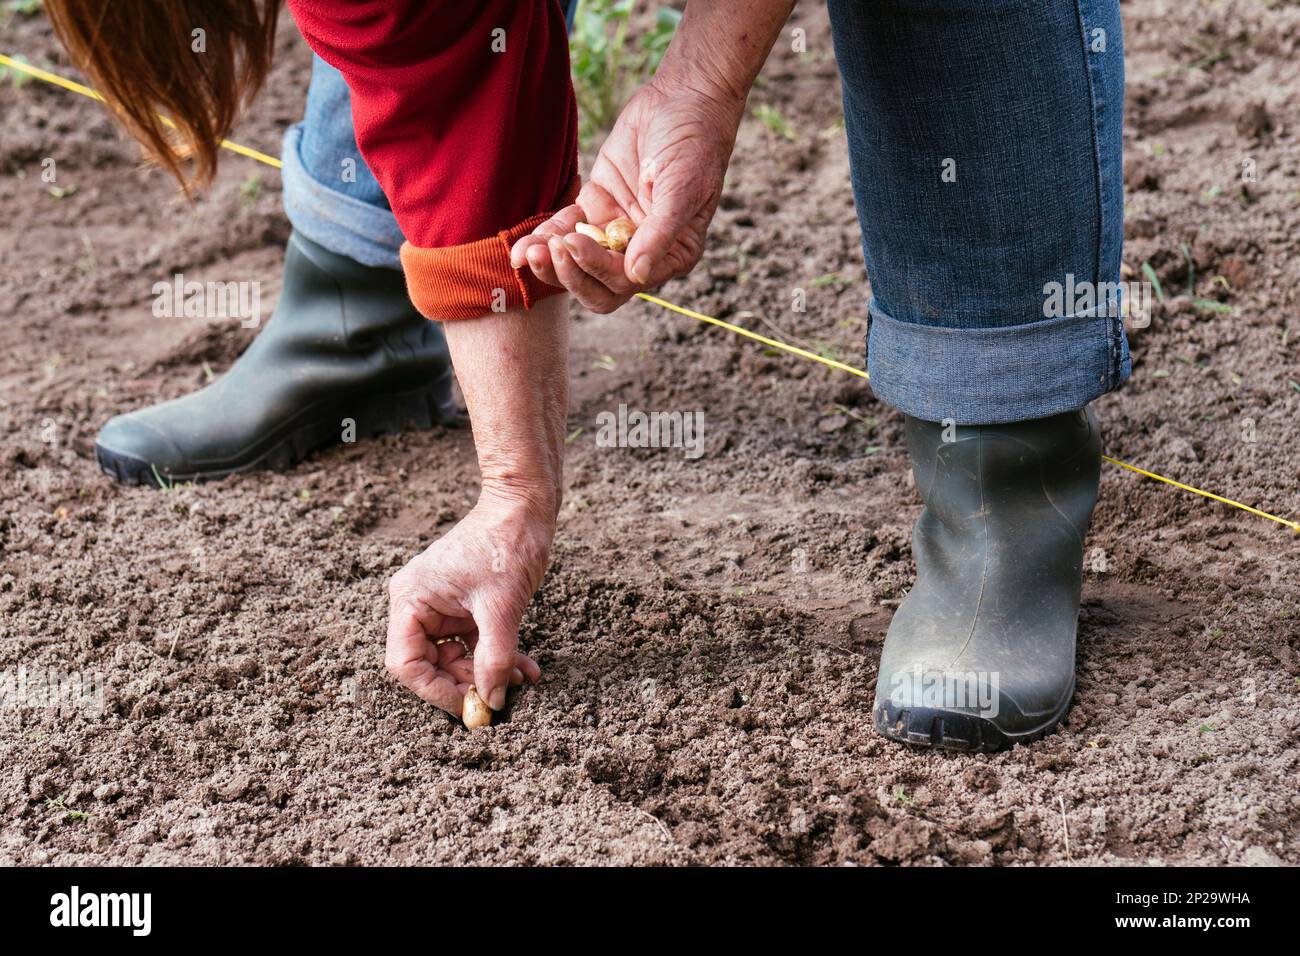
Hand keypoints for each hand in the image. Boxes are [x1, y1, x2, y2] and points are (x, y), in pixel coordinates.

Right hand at [385, 492, 551, 718]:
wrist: (524, 507)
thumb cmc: (506, 543)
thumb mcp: (502, 607)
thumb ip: (494, 657)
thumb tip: (490, 699)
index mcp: (411, 599)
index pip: (405, 663)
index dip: (435, 691)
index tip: (469, 706)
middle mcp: (417, 604)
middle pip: (429, 664)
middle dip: (465, 683)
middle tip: (498, 695)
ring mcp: (440, 606)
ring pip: (454, 658)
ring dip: (485, 672)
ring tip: (518, 679)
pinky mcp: (463, 606)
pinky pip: (472, 643)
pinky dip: (495, 657)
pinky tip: (523, 668)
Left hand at [509, 76, 743, 313]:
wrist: (684, 99)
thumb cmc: (695, 145)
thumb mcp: (682, 190)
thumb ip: (660, 234)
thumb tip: (638, 275)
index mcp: (672, 255)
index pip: (627, 281)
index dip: (598, 270)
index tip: (576, 245)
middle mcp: (643, 250)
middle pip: (599, 283)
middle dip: (570, 274)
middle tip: (548, 253)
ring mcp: (617, 229)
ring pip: (578, 261)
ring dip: (552, 263)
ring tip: (526, 254)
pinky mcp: (597, 204)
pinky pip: (568, 227)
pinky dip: (546, 235)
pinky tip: (524, 244)